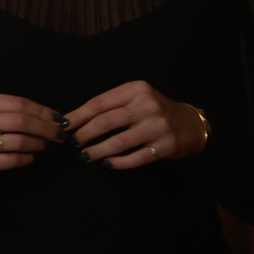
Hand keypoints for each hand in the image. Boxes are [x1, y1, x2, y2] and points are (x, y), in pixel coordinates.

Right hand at [0, 93, 66, 178]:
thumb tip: (55, 118)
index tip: (59, 119)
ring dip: (38, 144)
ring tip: (45, 146)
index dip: (43, 112)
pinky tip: (32, 157)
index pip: (19, 104)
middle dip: (46, 129)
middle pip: (20, 122)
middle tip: (60, 135)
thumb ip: (19, 111)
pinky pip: (13, 159)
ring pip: (19, 141)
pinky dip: (28, 158)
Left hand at [65, 80, 205, 169]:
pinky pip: (135, 158)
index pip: (99, 103)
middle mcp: (147, 106)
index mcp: (135, 90)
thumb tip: (74, 119)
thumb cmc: (153, 110)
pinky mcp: (165, 147)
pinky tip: (106, 163)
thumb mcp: (134, 97)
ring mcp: (158, 127)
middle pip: (106, 122)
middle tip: (72, 142)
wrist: (190, 124)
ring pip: (119, 142)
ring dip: (97, 151)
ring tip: (84, 155)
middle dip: (84, 134)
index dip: (78, 116)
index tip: (63, 126)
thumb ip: (109, 105)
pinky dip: (118, 162)